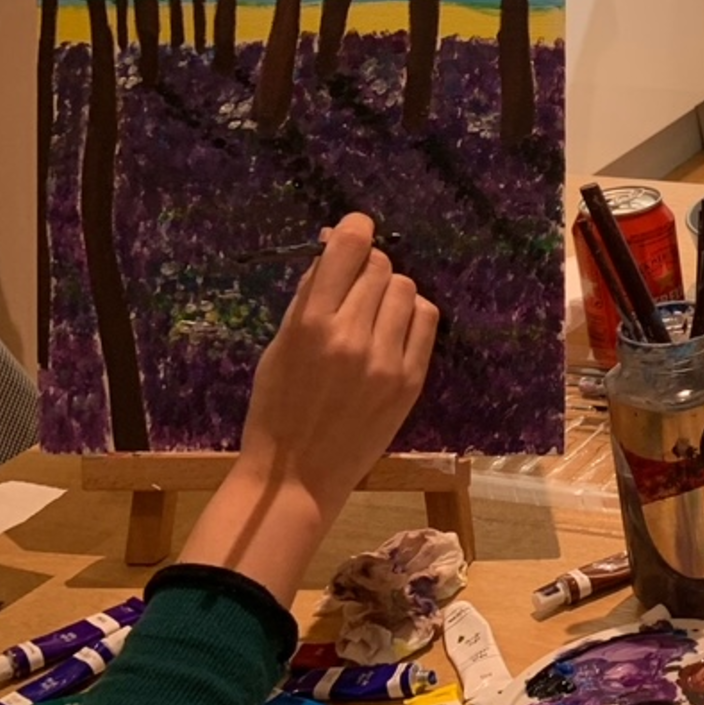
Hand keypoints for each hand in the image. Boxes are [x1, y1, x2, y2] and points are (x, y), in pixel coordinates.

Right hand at [179, 214, 440, 599]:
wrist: (298, 475)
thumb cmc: (276, 408)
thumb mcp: (278, 346)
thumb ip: (307, 297)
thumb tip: (332, 249)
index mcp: (310, 324)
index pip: (348, 248)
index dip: (355, 229)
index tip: (353, 230)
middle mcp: (353, 336)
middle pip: (381, 266)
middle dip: (367, 268)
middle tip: (354, 288)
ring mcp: (387, 359)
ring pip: (407, 289)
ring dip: (390, 292)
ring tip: (372, 314)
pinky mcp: (412, 380)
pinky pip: (427, 320)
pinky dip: (412, 315)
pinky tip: (394, 329)